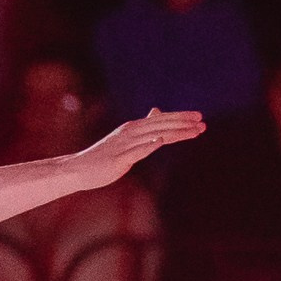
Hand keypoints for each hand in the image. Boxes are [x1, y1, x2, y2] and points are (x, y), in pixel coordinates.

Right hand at [75, 110, 203, 182]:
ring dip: (176, 133)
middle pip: (161, 125)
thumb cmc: (103, 157)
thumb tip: (157, 111)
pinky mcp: (118, 159)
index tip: (199, 117)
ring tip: (194, 131)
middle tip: (202, 121)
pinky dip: (149, 145)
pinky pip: (136, 151)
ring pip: (154, 136)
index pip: (160, 120)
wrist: (78, 169)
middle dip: (183, 123)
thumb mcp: (125, 139)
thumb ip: (143, 127)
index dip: (180, 117)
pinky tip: (161, 141)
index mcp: (132, 128)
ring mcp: (124, 145)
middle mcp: (130, 133)